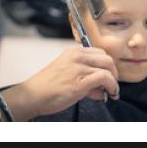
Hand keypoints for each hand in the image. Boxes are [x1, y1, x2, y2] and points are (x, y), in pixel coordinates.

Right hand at [2, 47, 118, 120]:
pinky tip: (110, 94)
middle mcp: (77, 57)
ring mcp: (79, 68)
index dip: (107, 65)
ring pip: (108, 67)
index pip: (99, 53)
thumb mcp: (66, 74)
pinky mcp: (81, 82)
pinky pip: (105, 78)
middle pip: (107, 58)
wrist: (32, 95)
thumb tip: (100, 87)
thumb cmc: (46, 87)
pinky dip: (112, 86)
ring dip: (114, 81)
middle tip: (112, 84)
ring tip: (112, 91)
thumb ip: (84, 76)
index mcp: (73, 52)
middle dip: (113, 72)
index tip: (108, 75)